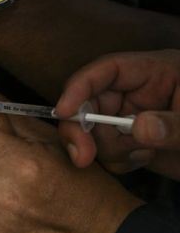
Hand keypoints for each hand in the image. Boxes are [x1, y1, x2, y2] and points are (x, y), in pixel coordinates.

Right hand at [56, 49, 179, 178]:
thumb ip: (175, 125)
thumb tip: (138, 129)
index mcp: (157, 72)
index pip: (107, 70)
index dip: (79, 87)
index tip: (63, 111)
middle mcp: (138, 93)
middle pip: (89, 102)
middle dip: (81, 129)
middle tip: (83, 156)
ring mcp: (132, 118)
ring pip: (93, 131)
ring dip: (106, 150)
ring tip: (141, 157)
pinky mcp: (132, 142)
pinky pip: (105, 151)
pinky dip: (116, 162)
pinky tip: (142, 161)